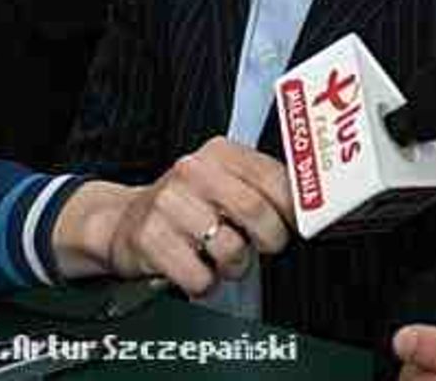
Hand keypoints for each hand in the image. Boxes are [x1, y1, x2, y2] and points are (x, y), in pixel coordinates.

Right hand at [51, 137, 293, 294]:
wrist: (124, 221)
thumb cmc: (189, 205)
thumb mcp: (225, 182)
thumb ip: (263, 188)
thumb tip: (311, 209)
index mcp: (221, 152)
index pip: (274, 178)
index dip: (293, 209)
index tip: (295, 225)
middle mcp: (193, 171)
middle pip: (255, 211)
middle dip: (270, 239)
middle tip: (265, 247)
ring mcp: (168, 203)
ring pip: (229, 249)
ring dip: (235, 265)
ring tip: (223, 257)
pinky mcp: (149, 238)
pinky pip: (199, 276)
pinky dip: (205, 283)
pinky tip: (196, 268)